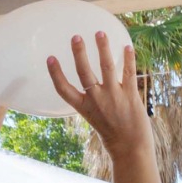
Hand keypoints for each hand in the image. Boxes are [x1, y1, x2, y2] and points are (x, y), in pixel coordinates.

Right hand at [46, 32, 152, 161]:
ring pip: (106, 67)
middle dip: (79, 53)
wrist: (131, 150)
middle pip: (84, 72)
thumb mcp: (97, 119)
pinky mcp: (130, 96)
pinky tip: (127, 46)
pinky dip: (128, 59)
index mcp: (84, 107)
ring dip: (103, 48)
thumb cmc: (114, 136)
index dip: (55, 73)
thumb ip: (95, 102)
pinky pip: (129, 73)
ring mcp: (114, 97)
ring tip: (100, 33)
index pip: (63, 89)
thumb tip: (97, 85)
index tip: (50, 58)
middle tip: (76, 37)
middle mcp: (97, 100)